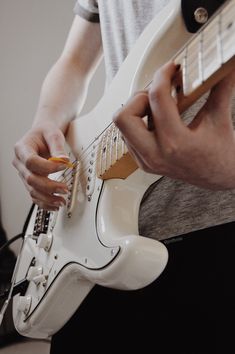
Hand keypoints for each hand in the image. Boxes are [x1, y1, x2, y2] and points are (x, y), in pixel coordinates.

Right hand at [12, 121, 69, 209]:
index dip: (47, 167)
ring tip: (62, 201)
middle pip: (31, 179)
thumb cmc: (46, 133)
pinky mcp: (30, 182)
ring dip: (47, 198)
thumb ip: (58, 146)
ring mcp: (24, 174)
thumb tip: (64, 161)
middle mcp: (19, 163)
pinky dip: (45, 203)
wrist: (42, 135)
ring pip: (32, 190)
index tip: (64, 166)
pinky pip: (34, 196)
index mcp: (22, 148)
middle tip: (65, 189)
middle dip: (49, 186)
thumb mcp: (53, 134)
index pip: (31, 161)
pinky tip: (55, 205)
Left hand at [113, 61, 234, 189]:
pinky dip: (138, 123)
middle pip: (123, 117)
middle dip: (139, 98)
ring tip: (158, 107)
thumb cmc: (221, 154)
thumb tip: (225, 65)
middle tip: (158, 94)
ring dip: (136, 110)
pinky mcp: (144, 163)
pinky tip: (156, 120)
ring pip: (122, 127)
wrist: (220, 178)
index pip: (157, 99)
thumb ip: (219, 88)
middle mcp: (156, 154)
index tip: (170, 68)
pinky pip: (128, 137)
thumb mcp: (219, 119)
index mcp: (176, 143)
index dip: (162, 75)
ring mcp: (147, 161)